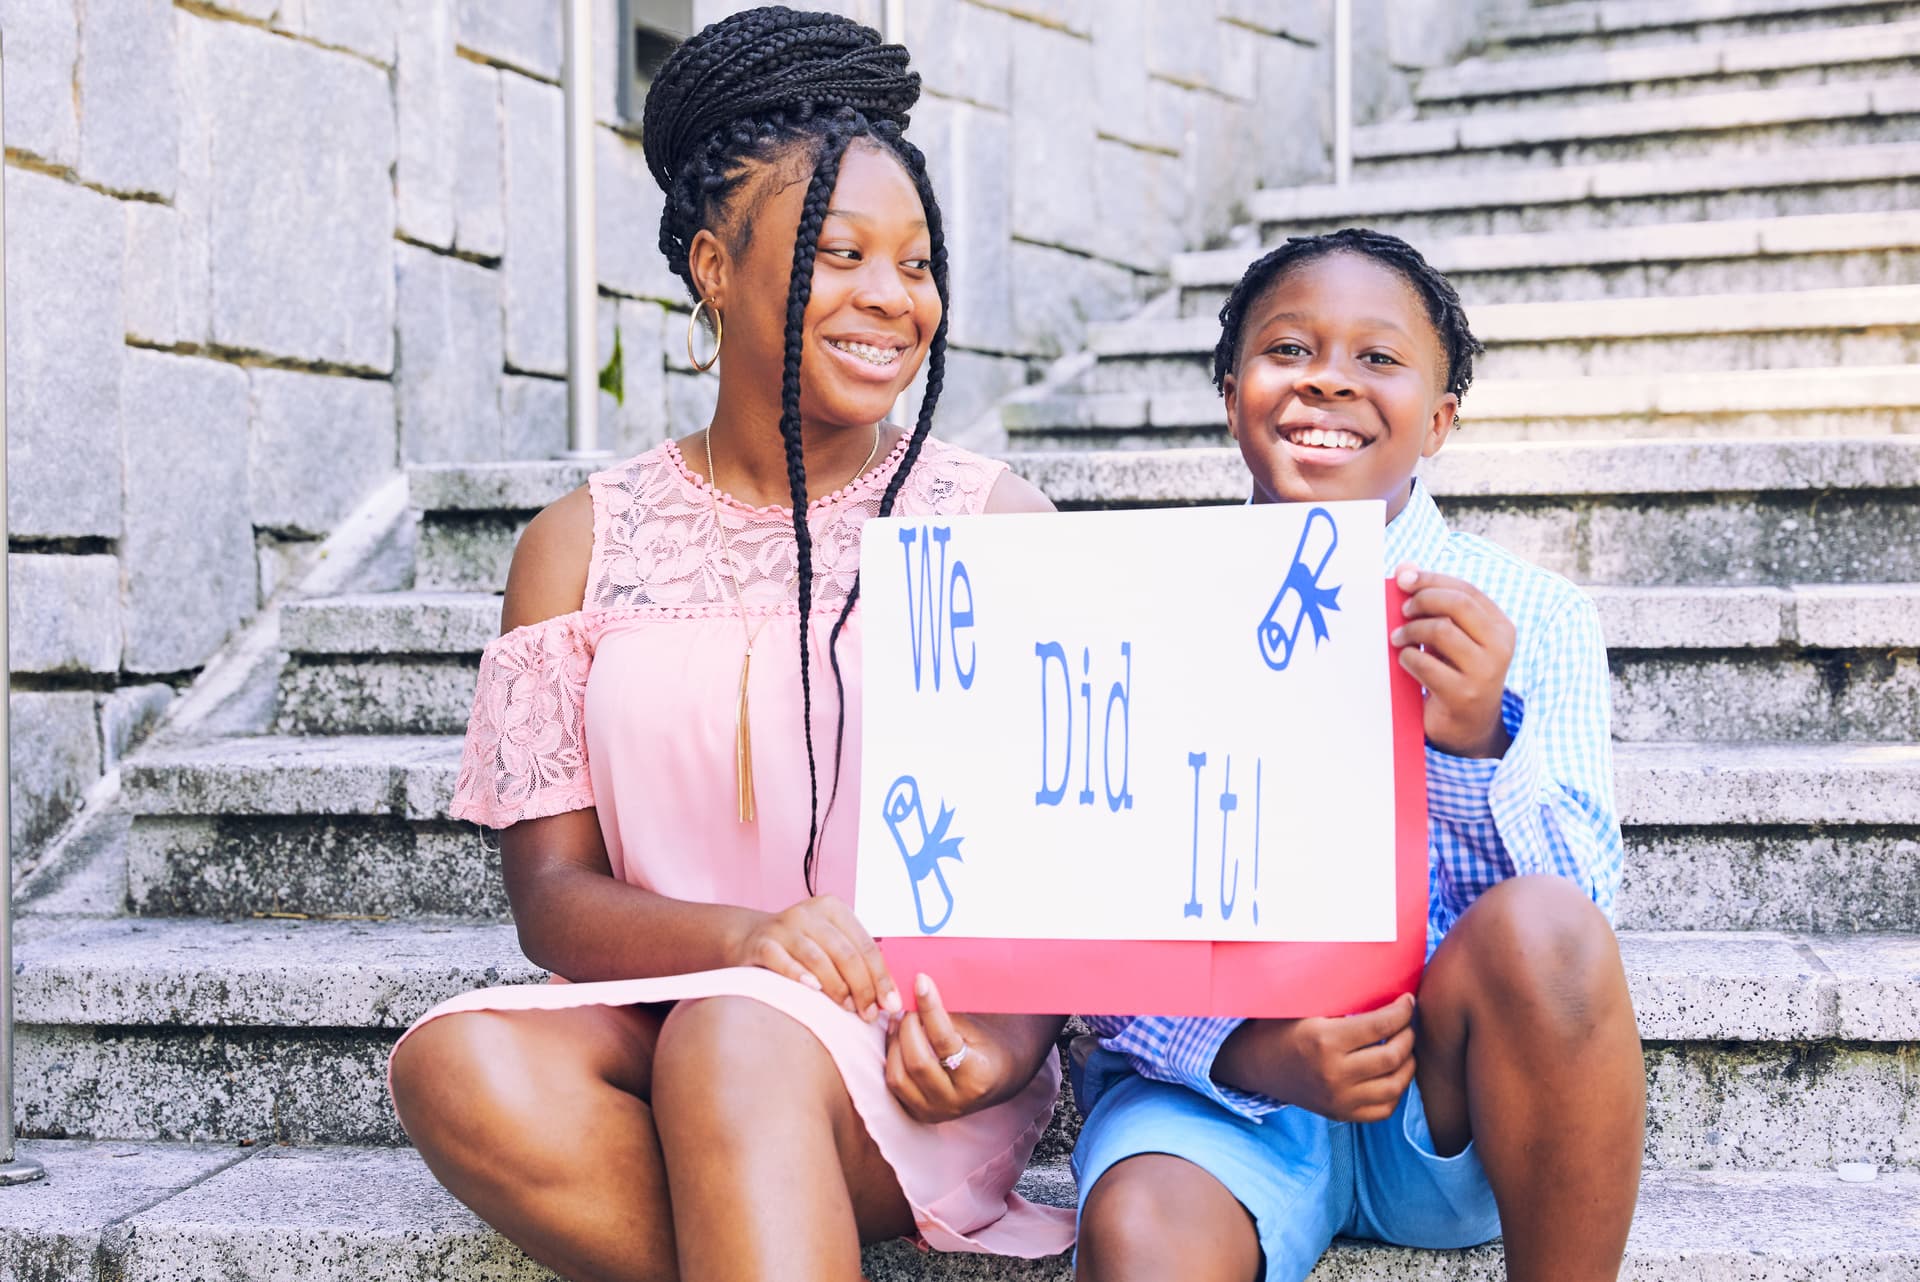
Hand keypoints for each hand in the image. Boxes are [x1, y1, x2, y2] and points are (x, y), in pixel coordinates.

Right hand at [733, 895, 900, 1022]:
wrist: (749, 937)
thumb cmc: (801, 947)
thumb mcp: (830, 942)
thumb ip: (856, 961)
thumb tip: (889, 996)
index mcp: (833, 909)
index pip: (866, 945)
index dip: (881, 977)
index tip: (891, 1004)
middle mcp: (809, 913)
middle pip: (845, 953)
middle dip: (862, 987)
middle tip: (869, 1014)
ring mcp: (784, 926)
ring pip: (818, 958)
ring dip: (837, 988)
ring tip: (847, 1009)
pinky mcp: (762, 943)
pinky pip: (783, 961)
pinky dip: (799, 975)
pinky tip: (813, 990)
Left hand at [885, 974, 1010, 1122]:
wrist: (999, 1079)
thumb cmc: (989, 1045)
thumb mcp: (977, 1028)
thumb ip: (948, 1015)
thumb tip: (917, 988)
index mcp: (978, 1077)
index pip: (944, 1040)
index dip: (930, 1008)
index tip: (921, 981)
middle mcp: (956, 1101)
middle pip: (917, 1061)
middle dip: (907, 1026)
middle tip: (908, 1004)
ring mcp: (935, 1112)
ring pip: (898, 1077)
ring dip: (894, 1042)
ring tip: (901, 1019)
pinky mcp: (919, 1114)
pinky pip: (894, 1086)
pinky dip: (891, 1058)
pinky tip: (897, 1037)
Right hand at [1213, 994, 1415, 1122]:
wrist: (1256, 1064)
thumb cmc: (1281, 1027)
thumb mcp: (1306, 1007)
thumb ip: (1342, 1001)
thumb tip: (1382, 990)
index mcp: (1325, 1040)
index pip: (1381, 1025)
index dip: (1402, 1011)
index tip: (1408, 1001)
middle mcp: (1334, 1073)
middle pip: (1393, 1056)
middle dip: (1408, 1035)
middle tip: (1408, 1023)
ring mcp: (1338, 1099)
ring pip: (1395, 1086)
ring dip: (1408, 1064)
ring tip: (1404, 1047)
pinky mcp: (1340, 1114)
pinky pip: (1383, 1109)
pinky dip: (1395, 1091)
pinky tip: (1391, 1073)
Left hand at [1391, 564, 1516, 758]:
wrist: (1467, 727)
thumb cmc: (1454, 671)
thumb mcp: (1449, 635)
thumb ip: (1432, 600)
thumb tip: (1404, 567)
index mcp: (1501, 627)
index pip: (1466, 590)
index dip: (1432, 579)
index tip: (1404, 579)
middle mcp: (1500, 647)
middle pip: (1458, 604)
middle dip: (1423, 599)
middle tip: (1402, 610)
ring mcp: (1485, 672)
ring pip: (1441, 630)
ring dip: (1410, 630)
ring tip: (1397, 638)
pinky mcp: (1463, 695)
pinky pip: (1426, 664)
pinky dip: (1408, 657)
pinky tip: (1405, 660)